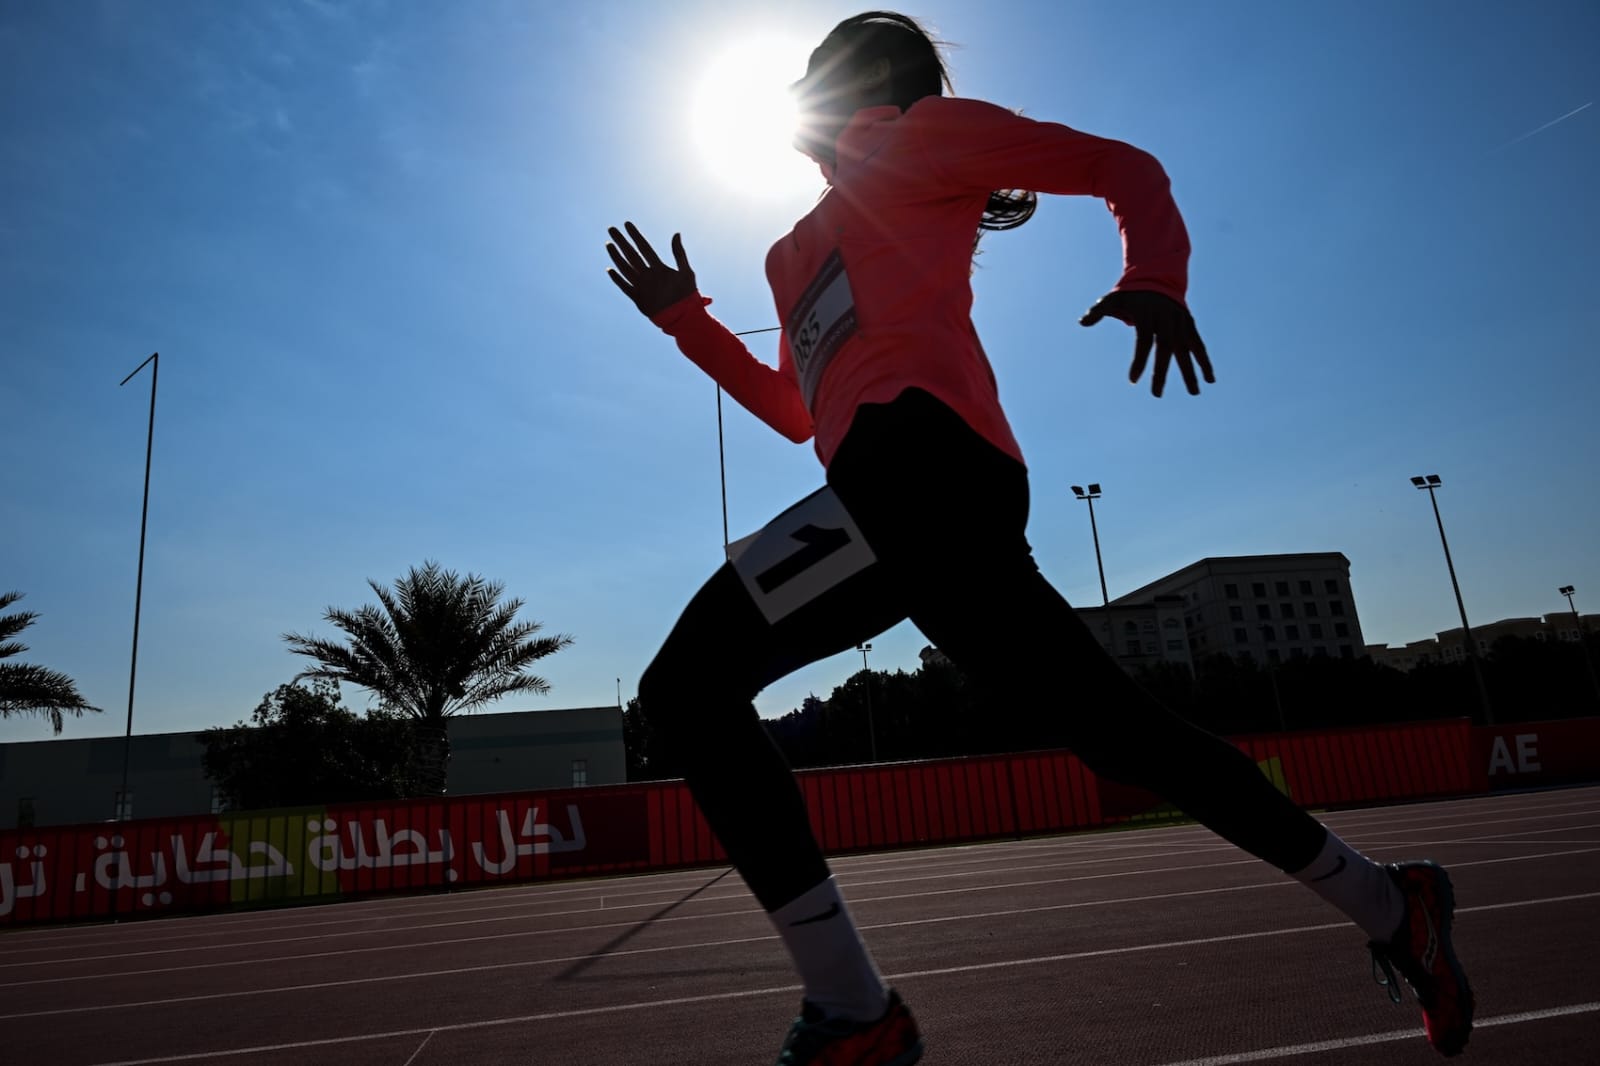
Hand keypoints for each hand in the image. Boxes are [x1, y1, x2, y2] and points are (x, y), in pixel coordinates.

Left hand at [606, 222, 696, 318]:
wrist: (682, 318)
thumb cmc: (687, 295)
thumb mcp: (687, 272)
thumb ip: (679, 253)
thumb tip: (676, 234)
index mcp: (659, 269)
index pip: (644, 247)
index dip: (634, 235)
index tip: (626, 224)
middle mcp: (647, 277)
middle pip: (630, 255)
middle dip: (620, 241)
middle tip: (611, 229)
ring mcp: (641, 288)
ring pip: (624, 269)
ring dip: (615, 256)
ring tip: (608, 245)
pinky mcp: (637, 299)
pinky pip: (624, 287)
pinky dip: (616, 278)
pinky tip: (609, 269)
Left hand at [1079, 290, 1214, 395]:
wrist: (1158, 278)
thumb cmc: (1131, 294)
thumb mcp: (1113, 299)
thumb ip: (1098, 311)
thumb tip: (1082, 322)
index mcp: (1147, 314)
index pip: (1144, 340)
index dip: (1139, 360)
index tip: (1133, 380)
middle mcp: (1166, 319)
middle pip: (1165, 347)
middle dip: (1161, 371)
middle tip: (1156, 393)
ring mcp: (1180, 322)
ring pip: (1186, 349)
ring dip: (1190, 371)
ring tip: (1194, 393)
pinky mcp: (1189, 325)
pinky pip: (1198, 345)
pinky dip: (1205, 361)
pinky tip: (1210, 379)